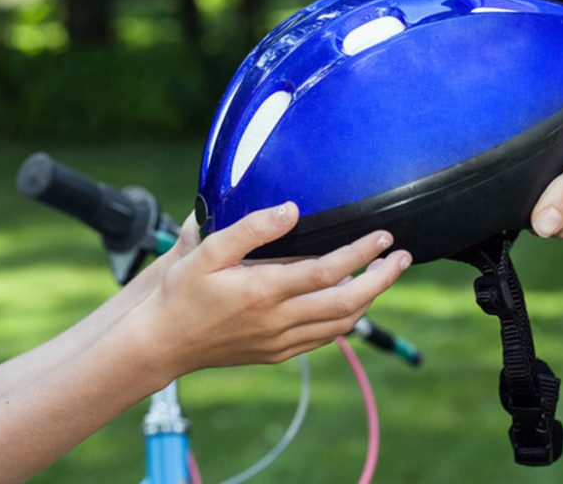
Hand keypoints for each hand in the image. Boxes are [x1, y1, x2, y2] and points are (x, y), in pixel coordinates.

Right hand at [132, 202, 410, 375]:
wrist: (162, 343)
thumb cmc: (181, 292)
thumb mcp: (206, 251)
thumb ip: (249, 228)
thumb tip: (290, 209)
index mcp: (265, 291)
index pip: (329, 271)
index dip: (362, 252)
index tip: (383, 235)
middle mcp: (279, 320)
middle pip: (348, 302)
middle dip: (382, 279)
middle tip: (401, 257)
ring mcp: (281, 341)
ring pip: (341, 324)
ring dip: (368, 299)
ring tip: (383, 275)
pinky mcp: (278, 354)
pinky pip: (323, 339)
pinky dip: (345, 320)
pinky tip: (350, 302)